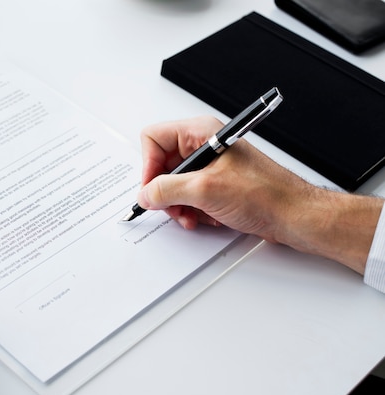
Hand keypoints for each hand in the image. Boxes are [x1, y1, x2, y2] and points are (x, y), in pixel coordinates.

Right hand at [136, 116, 382, 273]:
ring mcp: (210, 166)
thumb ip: (166, 190)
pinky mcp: (216, 184)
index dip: (148, 166)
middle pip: (161, 164)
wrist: (293, 215)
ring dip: (178, 204)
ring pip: (174, 183)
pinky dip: (192, 209)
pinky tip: (205, 217)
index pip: (154, 139)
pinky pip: (189, 195)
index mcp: (201, 133)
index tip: (152, 188)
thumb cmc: (265, 193)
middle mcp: (204, 146)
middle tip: (171, 206)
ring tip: (190, 215)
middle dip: (164, 190)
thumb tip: (145, 194)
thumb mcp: (205, 190)